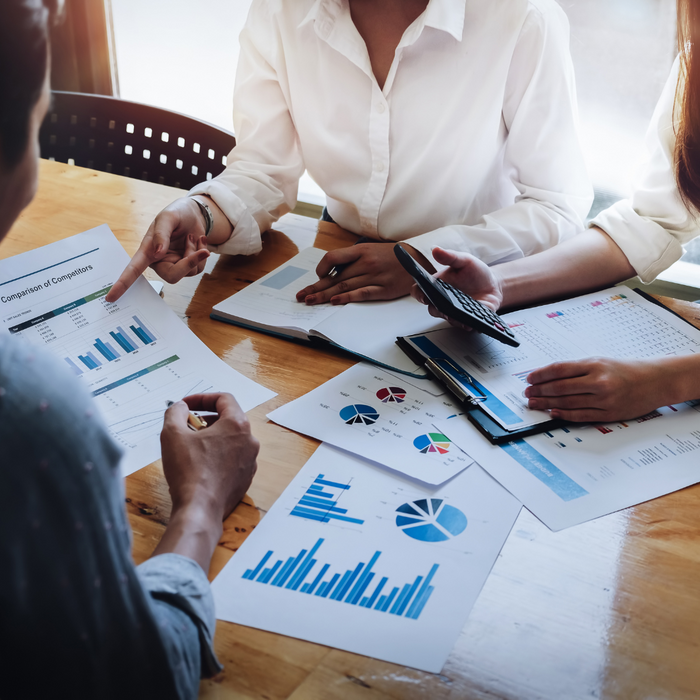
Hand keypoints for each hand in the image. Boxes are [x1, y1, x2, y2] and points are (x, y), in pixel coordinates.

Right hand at [106, 197, 210, 301]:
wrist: (193, 214)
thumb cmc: (176, 214)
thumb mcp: (167, 218)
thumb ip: (162, 234)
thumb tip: (158, 253)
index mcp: (148, 251)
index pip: (133, 270)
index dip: (123, 284)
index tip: (111, 297)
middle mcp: (159, 261)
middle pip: (173, 276)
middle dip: (189, 263)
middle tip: (201, 250)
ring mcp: (174, 265)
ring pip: (189, 271)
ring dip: (196, 253)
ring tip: (191, 237)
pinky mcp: (188, 266)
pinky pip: (199, 268)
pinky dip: (202, 254)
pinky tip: (198, 241)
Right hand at [160, 393, 259, 520]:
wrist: (200, 509)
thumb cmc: (188, 470)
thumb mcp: (172, 434)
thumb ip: (176, 412)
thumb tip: (181, 407)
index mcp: (237, 425)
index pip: (224, 399)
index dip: (202, 398)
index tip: (185, 405)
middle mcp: (250, 440)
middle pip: (229, 418)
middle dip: (206, 418)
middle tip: (187, 426)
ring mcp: (251, 461)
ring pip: (231, 440)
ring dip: (212, 437)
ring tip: (191, 445)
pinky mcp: (246, 478)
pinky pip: (233, 458)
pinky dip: (218, 454)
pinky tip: (200, 464)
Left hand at [295, 241, 414, 304]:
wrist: (418, 260)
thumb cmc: (392, 256)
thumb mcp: (371, 250)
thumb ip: (354, 259)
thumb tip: (334, 272)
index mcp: (361, 251)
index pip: (333, 258)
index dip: (322, 269)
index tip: (317, 277)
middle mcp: (365, 263)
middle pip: (335, 277)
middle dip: (316, 287)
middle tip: (302, 296)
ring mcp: (374, 276)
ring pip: (344, 286)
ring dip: (325, 295)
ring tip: (311, 301)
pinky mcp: (383, 289)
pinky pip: (362, 293)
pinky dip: (347, 297)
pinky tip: (335, 301)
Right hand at [410, 246, 502, 327]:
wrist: (493, 284)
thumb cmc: (475, 273)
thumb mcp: (464, 260)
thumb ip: (450, 257)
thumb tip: (436, 249)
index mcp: (437, 286)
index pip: (420, 292)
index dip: (419, 294)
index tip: (423, 295)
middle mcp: (443, 301)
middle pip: (433, 309)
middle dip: (437, 309)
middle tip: (443, 306)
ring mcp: (454, 312)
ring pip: (448, 319)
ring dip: (453, 318)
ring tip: (460, 315)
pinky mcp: (467, 319)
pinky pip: (464, 325)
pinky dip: (467, 324)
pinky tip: (471, 321)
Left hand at [524, 358, 670, 422]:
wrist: (655, 381)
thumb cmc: (625, 370)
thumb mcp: (600, 361)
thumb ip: (576, 369)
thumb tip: (548, 377)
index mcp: (594, 365)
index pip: (559, 370)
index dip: (540, 375)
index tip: (529, 379)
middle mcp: (598, 382)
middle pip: (560, 387)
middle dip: (540, 391)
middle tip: (527, 393)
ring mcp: (604, 399)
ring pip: (568, 402)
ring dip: (547, 403)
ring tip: (534, 403)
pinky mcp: (609, 414)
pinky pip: (581, 415)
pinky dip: (564, 414)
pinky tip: (553, 412)